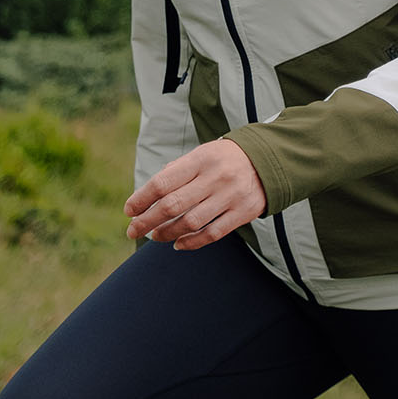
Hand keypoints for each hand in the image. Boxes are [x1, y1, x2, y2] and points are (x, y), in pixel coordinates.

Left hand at [125, 139, 266, 250]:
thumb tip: (144, 199)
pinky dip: (191, 242)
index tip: (129, 210)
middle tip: (133, 230)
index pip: (163, 182)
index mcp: (201, 159)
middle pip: (172, 205)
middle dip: (147, 221)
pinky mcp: (243, 212)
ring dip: (166, 233)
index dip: (141, 199)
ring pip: (190, 223)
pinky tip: (178, 243)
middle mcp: (216, 176)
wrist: (268, 160)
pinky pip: (211, 234)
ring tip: (155, 236)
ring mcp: (231, 195)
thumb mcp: (201, 154)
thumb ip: (175, 172)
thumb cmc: (223, 160)